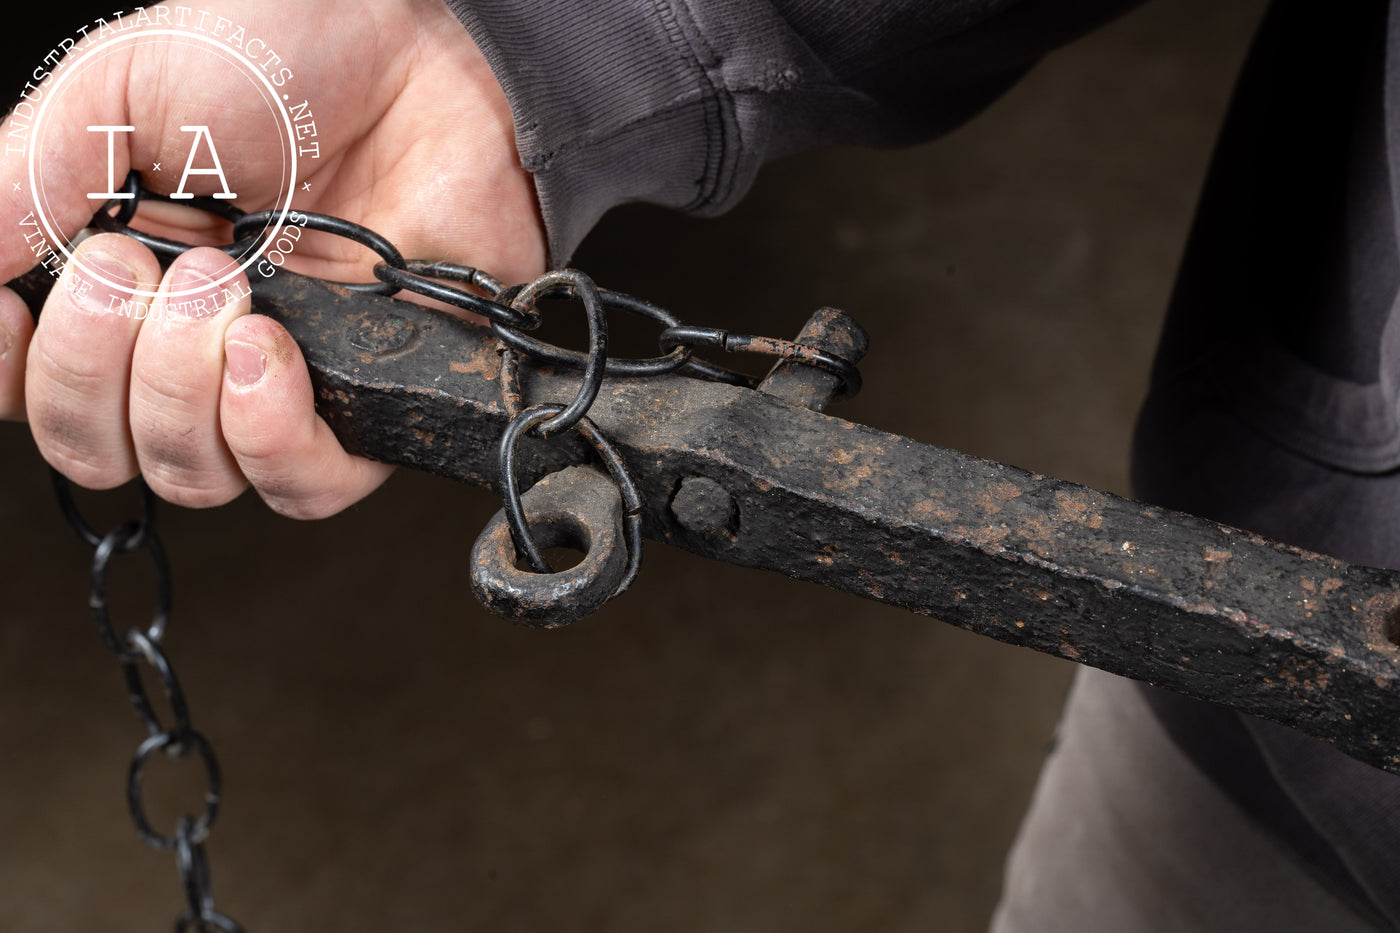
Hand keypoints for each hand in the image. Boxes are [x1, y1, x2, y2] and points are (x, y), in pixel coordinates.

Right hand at [0, 0, 544, 516]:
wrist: (426, 57)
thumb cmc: (289, 56)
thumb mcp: (119, 90)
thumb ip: (28, 179)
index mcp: (121, 280)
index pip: (33, 390)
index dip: (10, 374)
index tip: (10, 310)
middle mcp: (191, 348)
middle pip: (100, 449)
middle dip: (95, 369)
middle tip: (144, 266)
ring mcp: (283, 382)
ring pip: (190, 477)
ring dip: (180, 388)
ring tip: (227, 284)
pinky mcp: (368, 402)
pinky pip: (301, 488)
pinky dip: (267, 436)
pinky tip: (268, 354)